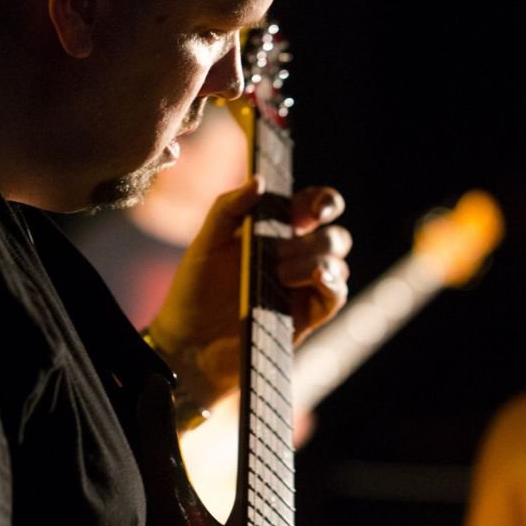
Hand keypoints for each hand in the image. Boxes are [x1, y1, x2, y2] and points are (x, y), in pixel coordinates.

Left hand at [147, 178, 350, 410]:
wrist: (188, 345)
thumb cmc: (195, 292)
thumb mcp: (206, 243)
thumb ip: (229, 207)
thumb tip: (260, 181)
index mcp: (274, 233)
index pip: (313, 207)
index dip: (324, 201)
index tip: (312, 210)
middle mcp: (294, 258)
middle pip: (334, 236)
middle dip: (316, 237)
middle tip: (279, 253)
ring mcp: (302, 288)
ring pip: (338, 263)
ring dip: (315, 261)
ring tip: (278, 273)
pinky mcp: (305, 317)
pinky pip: (336, 295)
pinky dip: (332, 283)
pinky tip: (317, 278)